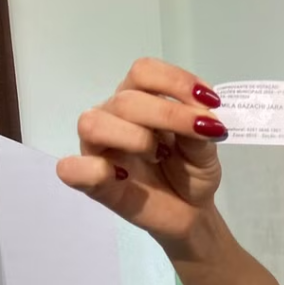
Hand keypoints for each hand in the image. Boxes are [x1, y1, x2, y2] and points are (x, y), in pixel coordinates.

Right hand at [56, 57, 226, 246]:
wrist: (191, 212)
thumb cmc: (192, 171)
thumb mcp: (207, 148)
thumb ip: (201, 128)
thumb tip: (202, 115)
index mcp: (140, 98)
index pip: (144, 72)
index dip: (176, 81)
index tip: (210, 102)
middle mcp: (113, 115)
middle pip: (125, 100)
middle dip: (169, 115)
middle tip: (199, 134)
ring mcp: (99, 148)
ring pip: (94, 124)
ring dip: (134, 139)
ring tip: (159, 156)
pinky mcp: (93, 182)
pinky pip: (72, 169)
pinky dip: (93, 170)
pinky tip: (122, 177)